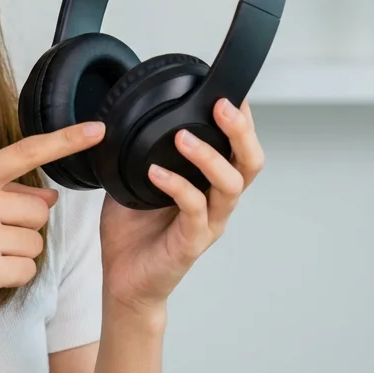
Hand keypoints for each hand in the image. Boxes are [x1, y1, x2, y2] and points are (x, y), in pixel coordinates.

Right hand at [0, 121, 106, 337]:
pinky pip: (27, 269)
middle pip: (40, 210)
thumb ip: (2, 195)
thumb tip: (50, 197)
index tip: (97, 129)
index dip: (65, 141)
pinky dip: (13, 277)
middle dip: (24, 228)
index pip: (24, 152)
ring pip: (37, 241)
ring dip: (18, 255)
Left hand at [98, 99, 263, 313]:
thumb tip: (129, 114)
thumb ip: (142, 151)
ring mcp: (208, 224)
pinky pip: (194, 210)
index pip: (238, 147)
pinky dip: (177, 186)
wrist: (124, 281)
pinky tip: (155, 172)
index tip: (231, 91)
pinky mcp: (192, 244)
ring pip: (229, 186)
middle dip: (241, 131)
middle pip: (249, 163)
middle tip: (222, 106)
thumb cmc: (134, 233)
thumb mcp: (136, 179)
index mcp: (210, 184)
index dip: (242, 120)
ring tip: (182, 138)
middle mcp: (217, 203)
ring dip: (208, 157)